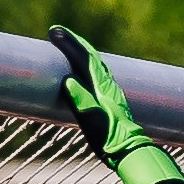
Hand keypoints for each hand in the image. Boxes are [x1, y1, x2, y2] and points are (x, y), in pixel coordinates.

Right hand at [49, 25, 183, 183]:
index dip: (68, 43)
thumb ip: (80, 100)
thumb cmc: (109, 138)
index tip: (53, 32)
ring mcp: (111, 90)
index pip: (83, 57)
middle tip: (58, 33)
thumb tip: (68, 81)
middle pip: (90, 55)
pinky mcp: (111, 98)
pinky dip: (88, 65)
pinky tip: (86, 71)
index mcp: (101, 86)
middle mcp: (107, 84)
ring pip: (95, 63)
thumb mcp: (91, 120)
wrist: (130, 150)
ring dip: (81, 52)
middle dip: (74, 42)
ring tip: (70, 46)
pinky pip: (97, 74)